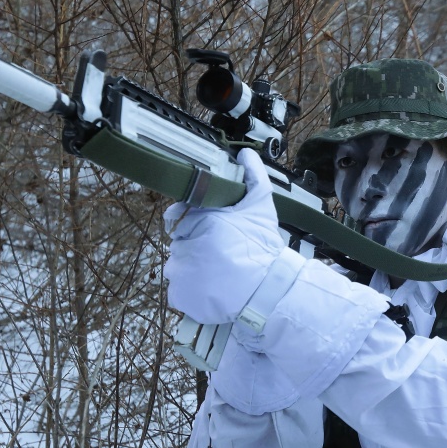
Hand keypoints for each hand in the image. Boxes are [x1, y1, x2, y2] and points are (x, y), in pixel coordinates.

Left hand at [164, 148, 285, 323]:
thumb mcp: (261, 206)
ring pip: (178, 266)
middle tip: (221, 255)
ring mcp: (180, 273)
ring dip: (193, 268)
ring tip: (218, 273)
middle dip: (196, 246)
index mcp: (202, 222)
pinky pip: (178, 289)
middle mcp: (185, 246)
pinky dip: (191, 290)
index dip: (196, 225)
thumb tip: (244, 153)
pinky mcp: (180, 295)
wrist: (268, 291)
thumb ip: (253, 176)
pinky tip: (211, 287)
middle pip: (180, 243)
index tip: (214, 234)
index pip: (180, 219)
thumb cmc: (263, 247)